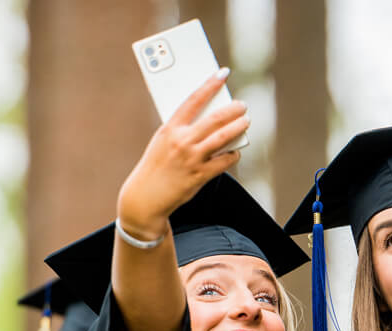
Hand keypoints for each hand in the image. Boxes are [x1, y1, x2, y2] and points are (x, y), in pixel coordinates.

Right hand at [117, 68, 248, 239]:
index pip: (194, 100)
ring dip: (238, 127)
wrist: (145, 196)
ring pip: (223, 137)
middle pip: (214, 119)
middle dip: (232, 109)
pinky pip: (224, 162)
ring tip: (246, 121)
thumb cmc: (156, 166)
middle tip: (242, 105)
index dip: (210, 85)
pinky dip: (232, 155)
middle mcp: (182, 141)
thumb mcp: (162, 141)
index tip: (222, 74)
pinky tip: (236, 152)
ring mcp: (192, 159)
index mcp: (170, 129)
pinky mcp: (199, 176)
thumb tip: (207, 119)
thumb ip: (181, 129)